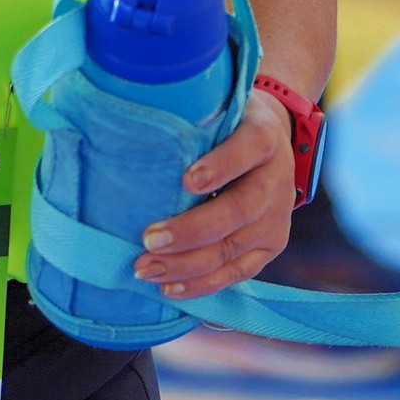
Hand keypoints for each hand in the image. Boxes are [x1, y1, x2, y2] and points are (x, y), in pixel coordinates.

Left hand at [139, 91, 296, 302]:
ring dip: (188, 264)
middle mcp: (276, 179)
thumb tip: (123, 133)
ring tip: (146, 268)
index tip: (188, 181)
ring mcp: (277, 216)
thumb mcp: (215, 110)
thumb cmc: (224, 126)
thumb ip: (186, 123)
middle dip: (192, 230)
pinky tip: (170, 288)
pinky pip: (238, 272)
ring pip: (234, 247)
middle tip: (148, 239)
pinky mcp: (271, 245)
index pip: (248, 148)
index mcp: (263, 136)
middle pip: (240, 209)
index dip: (221, 166)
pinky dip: (203, 283)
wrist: (269, 144)